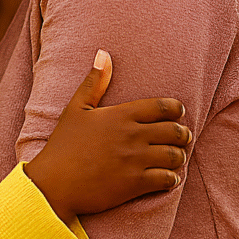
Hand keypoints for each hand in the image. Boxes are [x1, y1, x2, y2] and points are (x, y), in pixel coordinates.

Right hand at [24, 50, 190, 228]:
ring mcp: (135, 161)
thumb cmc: (63, 144)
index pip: (161, 107)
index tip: (178, 112)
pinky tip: (169, 178)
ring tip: (177, 156)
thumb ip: (94, 82)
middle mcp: (132, 136)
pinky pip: (166, 180)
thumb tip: (103, 53)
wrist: (55, 184)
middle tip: (183, 135)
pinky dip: (172, 179)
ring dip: (179, 155)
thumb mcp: (75, 108)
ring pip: (174, 156)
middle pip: (174, 131)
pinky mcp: (135, 184)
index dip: (175, 109)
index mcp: (120, 115)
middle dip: (183, 133)